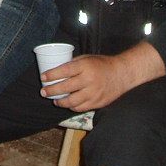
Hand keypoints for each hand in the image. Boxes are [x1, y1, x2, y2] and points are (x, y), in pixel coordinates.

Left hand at [41, 43, 165, 110]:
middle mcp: (89, 80)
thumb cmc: (102, 64)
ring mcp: (93, 93)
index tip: (43, 77)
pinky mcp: (97, 103)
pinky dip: (71, 107)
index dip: (51, 75)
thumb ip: (73, 64)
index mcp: (85, 66)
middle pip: (65, 88)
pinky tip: (67, 104)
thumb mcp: (87, 58)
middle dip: (51, 91)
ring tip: (54, 100)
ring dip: (60, 102)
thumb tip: (57, 70)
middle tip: (43, 92)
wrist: (122, 74)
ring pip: (71, 102)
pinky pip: (80, 108)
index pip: (64, 71)